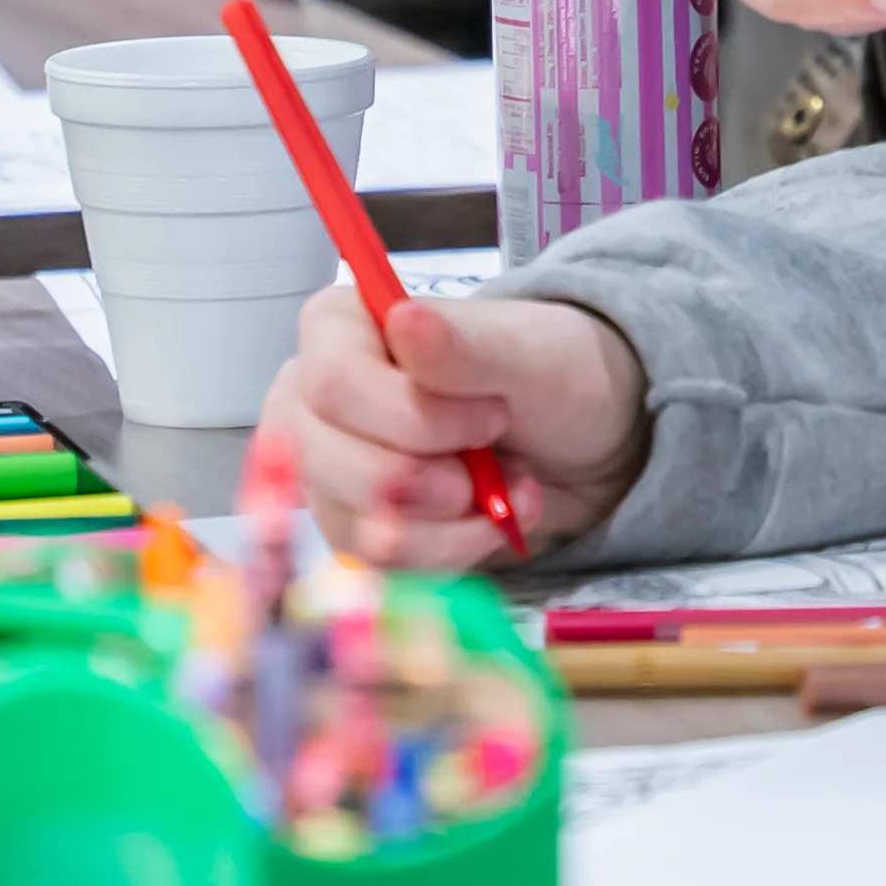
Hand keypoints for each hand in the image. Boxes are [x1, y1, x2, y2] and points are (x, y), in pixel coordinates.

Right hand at [264, 282, 649, 569]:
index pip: (332, 385)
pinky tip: (488, 517)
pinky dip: (453, 550)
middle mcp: (311, 397)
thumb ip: (465, 347)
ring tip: (502, 485)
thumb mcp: (527, 356)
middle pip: (333, 464)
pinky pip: (382, 566)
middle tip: (495, 456)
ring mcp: (324, 468)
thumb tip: (404, 319)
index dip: (417, 418)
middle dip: (437, 480)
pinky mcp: (350, 526)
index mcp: (337, 328)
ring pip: (357, 526)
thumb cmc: (545, 377)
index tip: (493, 416)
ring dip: (453, 522)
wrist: (574, 444)